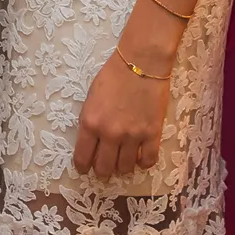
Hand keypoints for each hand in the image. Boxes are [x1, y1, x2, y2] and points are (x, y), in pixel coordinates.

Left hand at [73, 50, 169, 178]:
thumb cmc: (113, 75)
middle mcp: (110, 133)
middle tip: (104, 168)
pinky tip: (140, 156)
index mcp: (91, 122)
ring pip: (126, 168)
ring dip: (122, 167)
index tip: (84, 169)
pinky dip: (143, 163)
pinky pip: (148, 161)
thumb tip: (92, 142)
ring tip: (122, 160)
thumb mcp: (91, 98)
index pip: (83, 157)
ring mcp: (132, 136)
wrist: (141, 63)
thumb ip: (90, 121)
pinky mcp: (152, 135)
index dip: (82, 167)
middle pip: (104, 168)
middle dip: (102, 171)